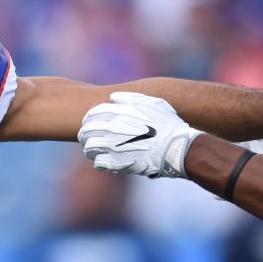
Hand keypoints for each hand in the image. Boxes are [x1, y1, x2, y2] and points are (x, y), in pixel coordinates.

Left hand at [78, 92, 201, 177]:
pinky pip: (98, 163)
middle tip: (87, 136)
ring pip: (89, 147)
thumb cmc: (167, 125)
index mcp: (119, 113)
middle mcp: (113, 129)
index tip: (88, 122)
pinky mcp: (117, 164)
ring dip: (90, 148)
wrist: (176, 148)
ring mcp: (113, 147)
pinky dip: (99, 162)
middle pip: (87, 130)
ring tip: (92, 150)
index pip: (92, 114)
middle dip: (86, 133)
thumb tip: (113, 97)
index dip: (88, 118)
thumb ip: (131, 98)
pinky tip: (104, 161)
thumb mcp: (153, 103)